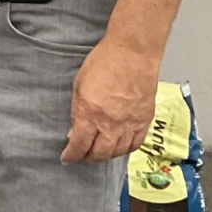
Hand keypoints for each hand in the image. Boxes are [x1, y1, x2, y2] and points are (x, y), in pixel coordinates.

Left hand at [63, 38, 160, 163]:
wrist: (132, 53)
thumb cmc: (105, 62)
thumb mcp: (79, 86)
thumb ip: (77, 111)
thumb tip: (75, 130)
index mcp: (90, 114)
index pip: (79, 145)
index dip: (71, 155)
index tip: (67, 158)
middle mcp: (111, 124)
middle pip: (99, 153)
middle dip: (88, 158)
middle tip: (82, 157)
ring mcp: (130, 123)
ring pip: (118, 152)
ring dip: (106, 156)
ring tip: (99, 154)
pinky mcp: (145, 119)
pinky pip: (136, 143)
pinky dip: (126, 150)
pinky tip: (120, 148)